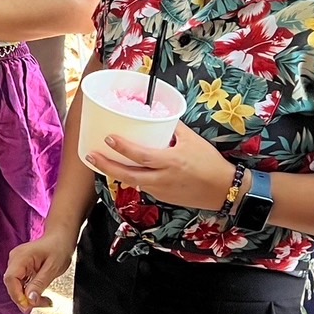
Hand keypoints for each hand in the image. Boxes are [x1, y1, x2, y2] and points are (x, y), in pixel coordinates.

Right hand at [3, 224, 76, 309]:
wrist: (61, 238)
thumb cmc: (58, 247)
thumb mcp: (52, 268)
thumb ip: (39, 284)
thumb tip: (30, 299)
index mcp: (21, 256)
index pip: (11, 279)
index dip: (17, 295)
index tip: (28, 305)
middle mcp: (15, 260)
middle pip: (12, 285)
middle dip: (25, 298)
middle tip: (42, 304)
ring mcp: (17, 264)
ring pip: (16, 287)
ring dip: (28, 297)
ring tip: (44, 301)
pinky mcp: (21, 268)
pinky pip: (21, 284)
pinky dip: (29, 292)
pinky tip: (39, 295)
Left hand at [86, 122, 236, 211]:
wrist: (223, 190)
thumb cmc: (209, 163)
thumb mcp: (193, 140)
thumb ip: (174, 128)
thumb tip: (160, 115)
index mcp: (170, 162)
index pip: (141, 156)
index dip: (123, 148)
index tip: (108, 139)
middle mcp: (162, 179)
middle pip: (127, 175)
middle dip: (106, 166)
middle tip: (90, 156)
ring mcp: (161, 191)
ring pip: (132, 182)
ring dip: (115, 173)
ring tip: (100, 162)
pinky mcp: (162, 198)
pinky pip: (143, 186)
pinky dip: (132, 177)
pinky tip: (124, 169)